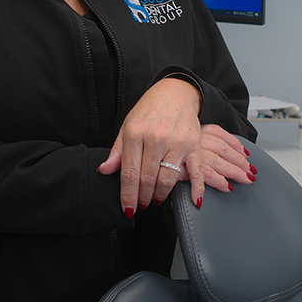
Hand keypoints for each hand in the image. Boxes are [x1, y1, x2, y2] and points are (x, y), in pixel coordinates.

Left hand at [97, 78, 254, 215]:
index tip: (127, 209)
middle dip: (142, 198)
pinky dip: (196, 189)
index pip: (129, 173)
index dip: (128, 195)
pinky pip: (197, 171)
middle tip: (141, 205)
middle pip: (147, 179)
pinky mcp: (193, 144)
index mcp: (135, 134)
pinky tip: (194, 201)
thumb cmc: (149, 111)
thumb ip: (117, 151)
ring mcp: (176, 142)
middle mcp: (156, 138)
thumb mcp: (127, 126)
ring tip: (155, 199)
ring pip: (168, 179)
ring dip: (160, 195)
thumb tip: (104, 170)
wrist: (175, 92)